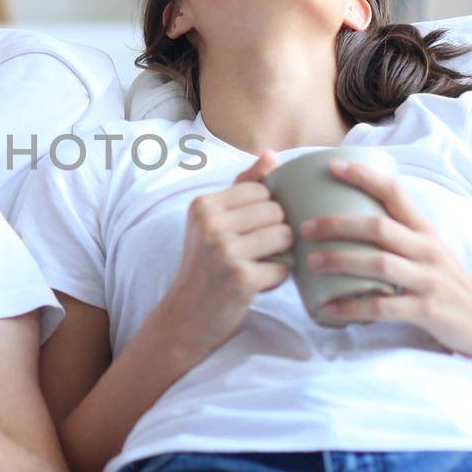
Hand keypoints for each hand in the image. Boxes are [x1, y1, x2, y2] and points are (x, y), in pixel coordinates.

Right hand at [156, 151, 293, 359]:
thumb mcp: (213, 221)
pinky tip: (258, 283)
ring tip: (260, 264)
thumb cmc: (205, 264)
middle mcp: (211, 225)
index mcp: (203, 205)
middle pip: (277, 211)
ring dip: (281, 253)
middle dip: (277, 232)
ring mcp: (225, 252)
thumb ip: (243, 186)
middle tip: (257, 251)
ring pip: (285, 236)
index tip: (250, 231)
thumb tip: (272, 155)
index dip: (266, 210)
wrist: (186, 315)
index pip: (262, 189)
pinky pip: (284, 267)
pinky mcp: (242, 278)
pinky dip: (278, 278)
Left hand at [303, 159, 471, 357]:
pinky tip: (327, 309)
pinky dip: (352, 308)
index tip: (332, 166)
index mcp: (424, 231)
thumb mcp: (429, 251)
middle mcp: (427, 250)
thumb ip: (399, 235)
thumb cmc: (447, 283)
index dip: (365, 176)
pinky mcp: (427, 310)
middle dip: (338, 224)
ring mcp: (428, 280)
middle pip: (379, 227)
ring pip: (380, 263)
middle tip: (304, 226)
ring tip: (310, 261)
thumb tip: (348, 221)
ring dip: (341, 260)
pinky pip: (383, 307)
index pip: (395, 193)